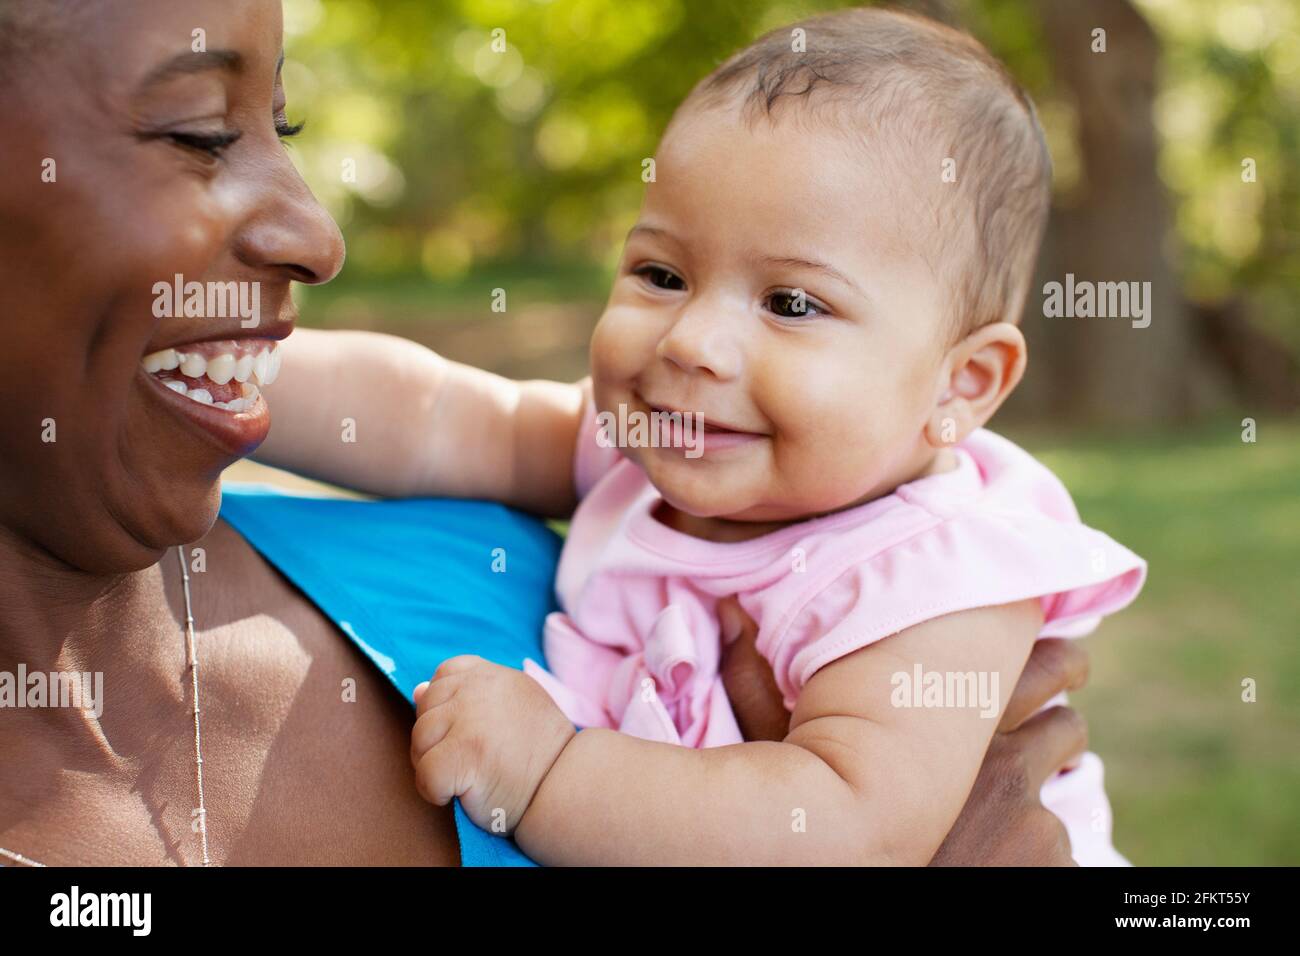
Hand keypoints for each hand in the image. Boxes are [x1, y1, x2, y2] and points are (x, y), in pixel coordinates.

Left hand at [410, 655, 575, 834]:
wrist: (567, 786)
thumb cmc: (538, 753)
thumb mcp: (512, 706)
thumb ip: (468, 695)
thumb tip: (418, 690)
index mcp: (492, 675)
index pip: (444, 676)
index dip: (446, 708)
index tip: (468, 732)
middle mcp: (479, 689)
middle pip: (425, 710)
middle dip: (436, 740)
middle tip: (469, 762)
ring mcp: (470, 720)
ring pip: (419, 741)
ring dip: (434, 766)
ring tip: (466, 778)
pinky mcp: (464, 753)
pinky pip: (424, 774)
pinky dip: (435, 793)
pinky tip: (461, 794)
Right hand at [718, 596, 1090, 865]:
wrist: (859, 877)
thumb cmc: (816, 831)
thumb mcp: (780, 753)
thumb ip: (762, 685)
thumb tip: (728, 613)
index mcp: (959, 718)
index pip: (1047, 662)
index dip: (1044, 654)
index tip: (1033, 650)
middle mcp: (1009, 764)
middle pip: (1068, 720)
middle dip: (1056, 715)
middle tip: (1043, 712)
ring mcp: (1035, 825)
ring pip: (1064, 783)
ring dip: (1045, 777)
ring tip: (1014, 787)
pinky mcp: (1051, 870)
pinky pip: (1060, 845)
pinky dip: (1036, 844)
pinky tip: (1004, 848)